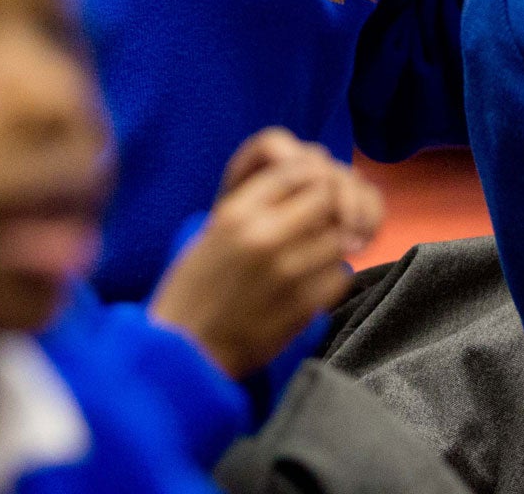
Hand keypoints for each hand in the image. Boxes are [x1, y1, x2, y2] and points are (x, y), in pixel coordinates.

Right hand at [148, 129, 383, 378]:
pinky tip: (313, 282)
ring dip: (333, 242)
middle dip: (329, 206)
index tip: (309, 190)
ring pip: (338, 237)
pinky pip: (339, 276)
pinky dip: (332, 275)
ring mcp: (286, 272)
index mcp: (235, 214)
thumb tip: (304, 187)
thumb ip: (254, 208)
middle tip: (322, 221)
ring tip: (315, 254)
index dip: (309, 177)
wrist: (185, 351)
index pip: (293, 171)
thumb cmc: (193, 290)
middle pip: (324, 198)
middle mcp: (263, 237)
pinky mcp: (303, 306)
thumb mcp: (212, 234)